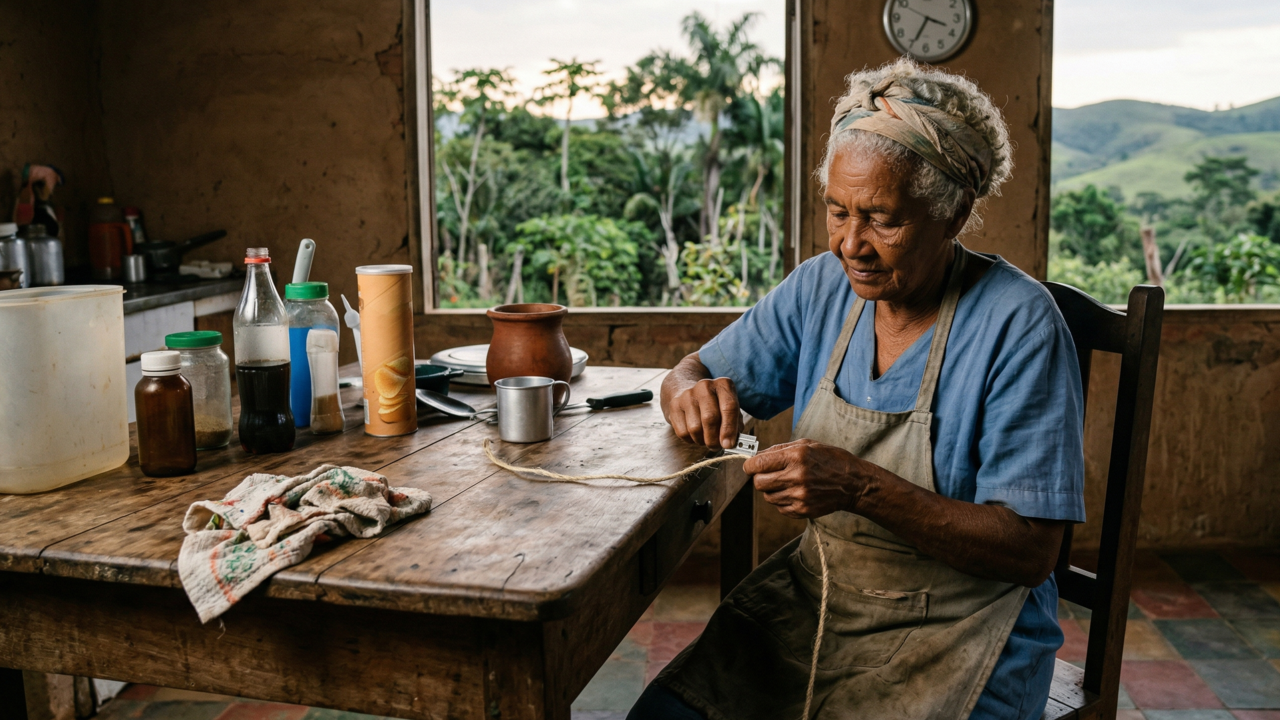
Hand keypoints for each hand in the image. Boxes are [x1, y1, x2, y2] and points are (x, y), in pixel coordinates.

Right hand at [665, 376, 740, 448]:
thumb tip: (731, 442)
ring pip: (695, 428)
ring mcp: (687, 395)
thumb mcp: (730, 409)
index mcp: (723, 385)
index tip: (729, 444)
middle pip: (710, 418)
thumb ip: (735, 424)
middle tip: (717, 446)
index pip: (729, 406)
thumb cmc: (715, 405)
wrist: (689, 394)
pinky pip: (683, 432)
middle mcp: (705, 386)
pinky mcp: (674, 406)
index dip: (729, 429)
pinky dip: (691, 439)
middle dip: (714, 439)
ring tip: (706, 439)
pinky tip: (695, 435)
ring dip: (702, 440)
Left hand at [743, 439, 875, 518]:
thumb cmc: (831, 460)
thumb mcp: (807, 445)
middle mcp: (796, 477)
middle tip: (769, 474)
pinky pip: (779, 508)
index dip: (749, 465)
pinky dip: (782, 501)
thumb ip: (779, 449)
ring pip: (768, 497)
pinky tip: (795, 492)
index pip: (757, 464)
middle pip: (759, 483)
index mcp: (796, 456)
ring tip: (787, 483)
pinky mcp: (803, 510)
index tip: (750, 466)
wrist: (853, 483)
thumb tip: (756, 456)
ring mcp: (800, 496)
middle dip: (760, 478)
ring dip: (772, 490)